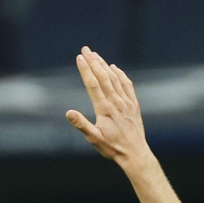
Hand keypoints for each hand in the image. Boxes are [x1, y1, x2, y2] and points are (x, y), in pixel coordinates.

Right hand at [66, 47, 149, 168]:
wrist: (135, 153)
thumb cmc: (112, 148)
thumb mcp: (93, 139)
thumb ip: (81, 124)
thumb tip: (68, 113)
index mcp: (104, 109)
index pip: (93, 84)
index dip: (86, 70)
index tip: (80, 58)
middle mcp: (116, 102)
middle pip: (103, 77)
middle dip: (94, 62)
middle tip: (85, 49)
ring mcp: (126, 102)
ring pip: (115, 78)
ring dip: (104, 65)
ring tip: (96, 55)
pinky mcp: (133, 104)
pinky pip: (127, 85)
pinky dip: (120, 74)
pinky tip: (114, 68)